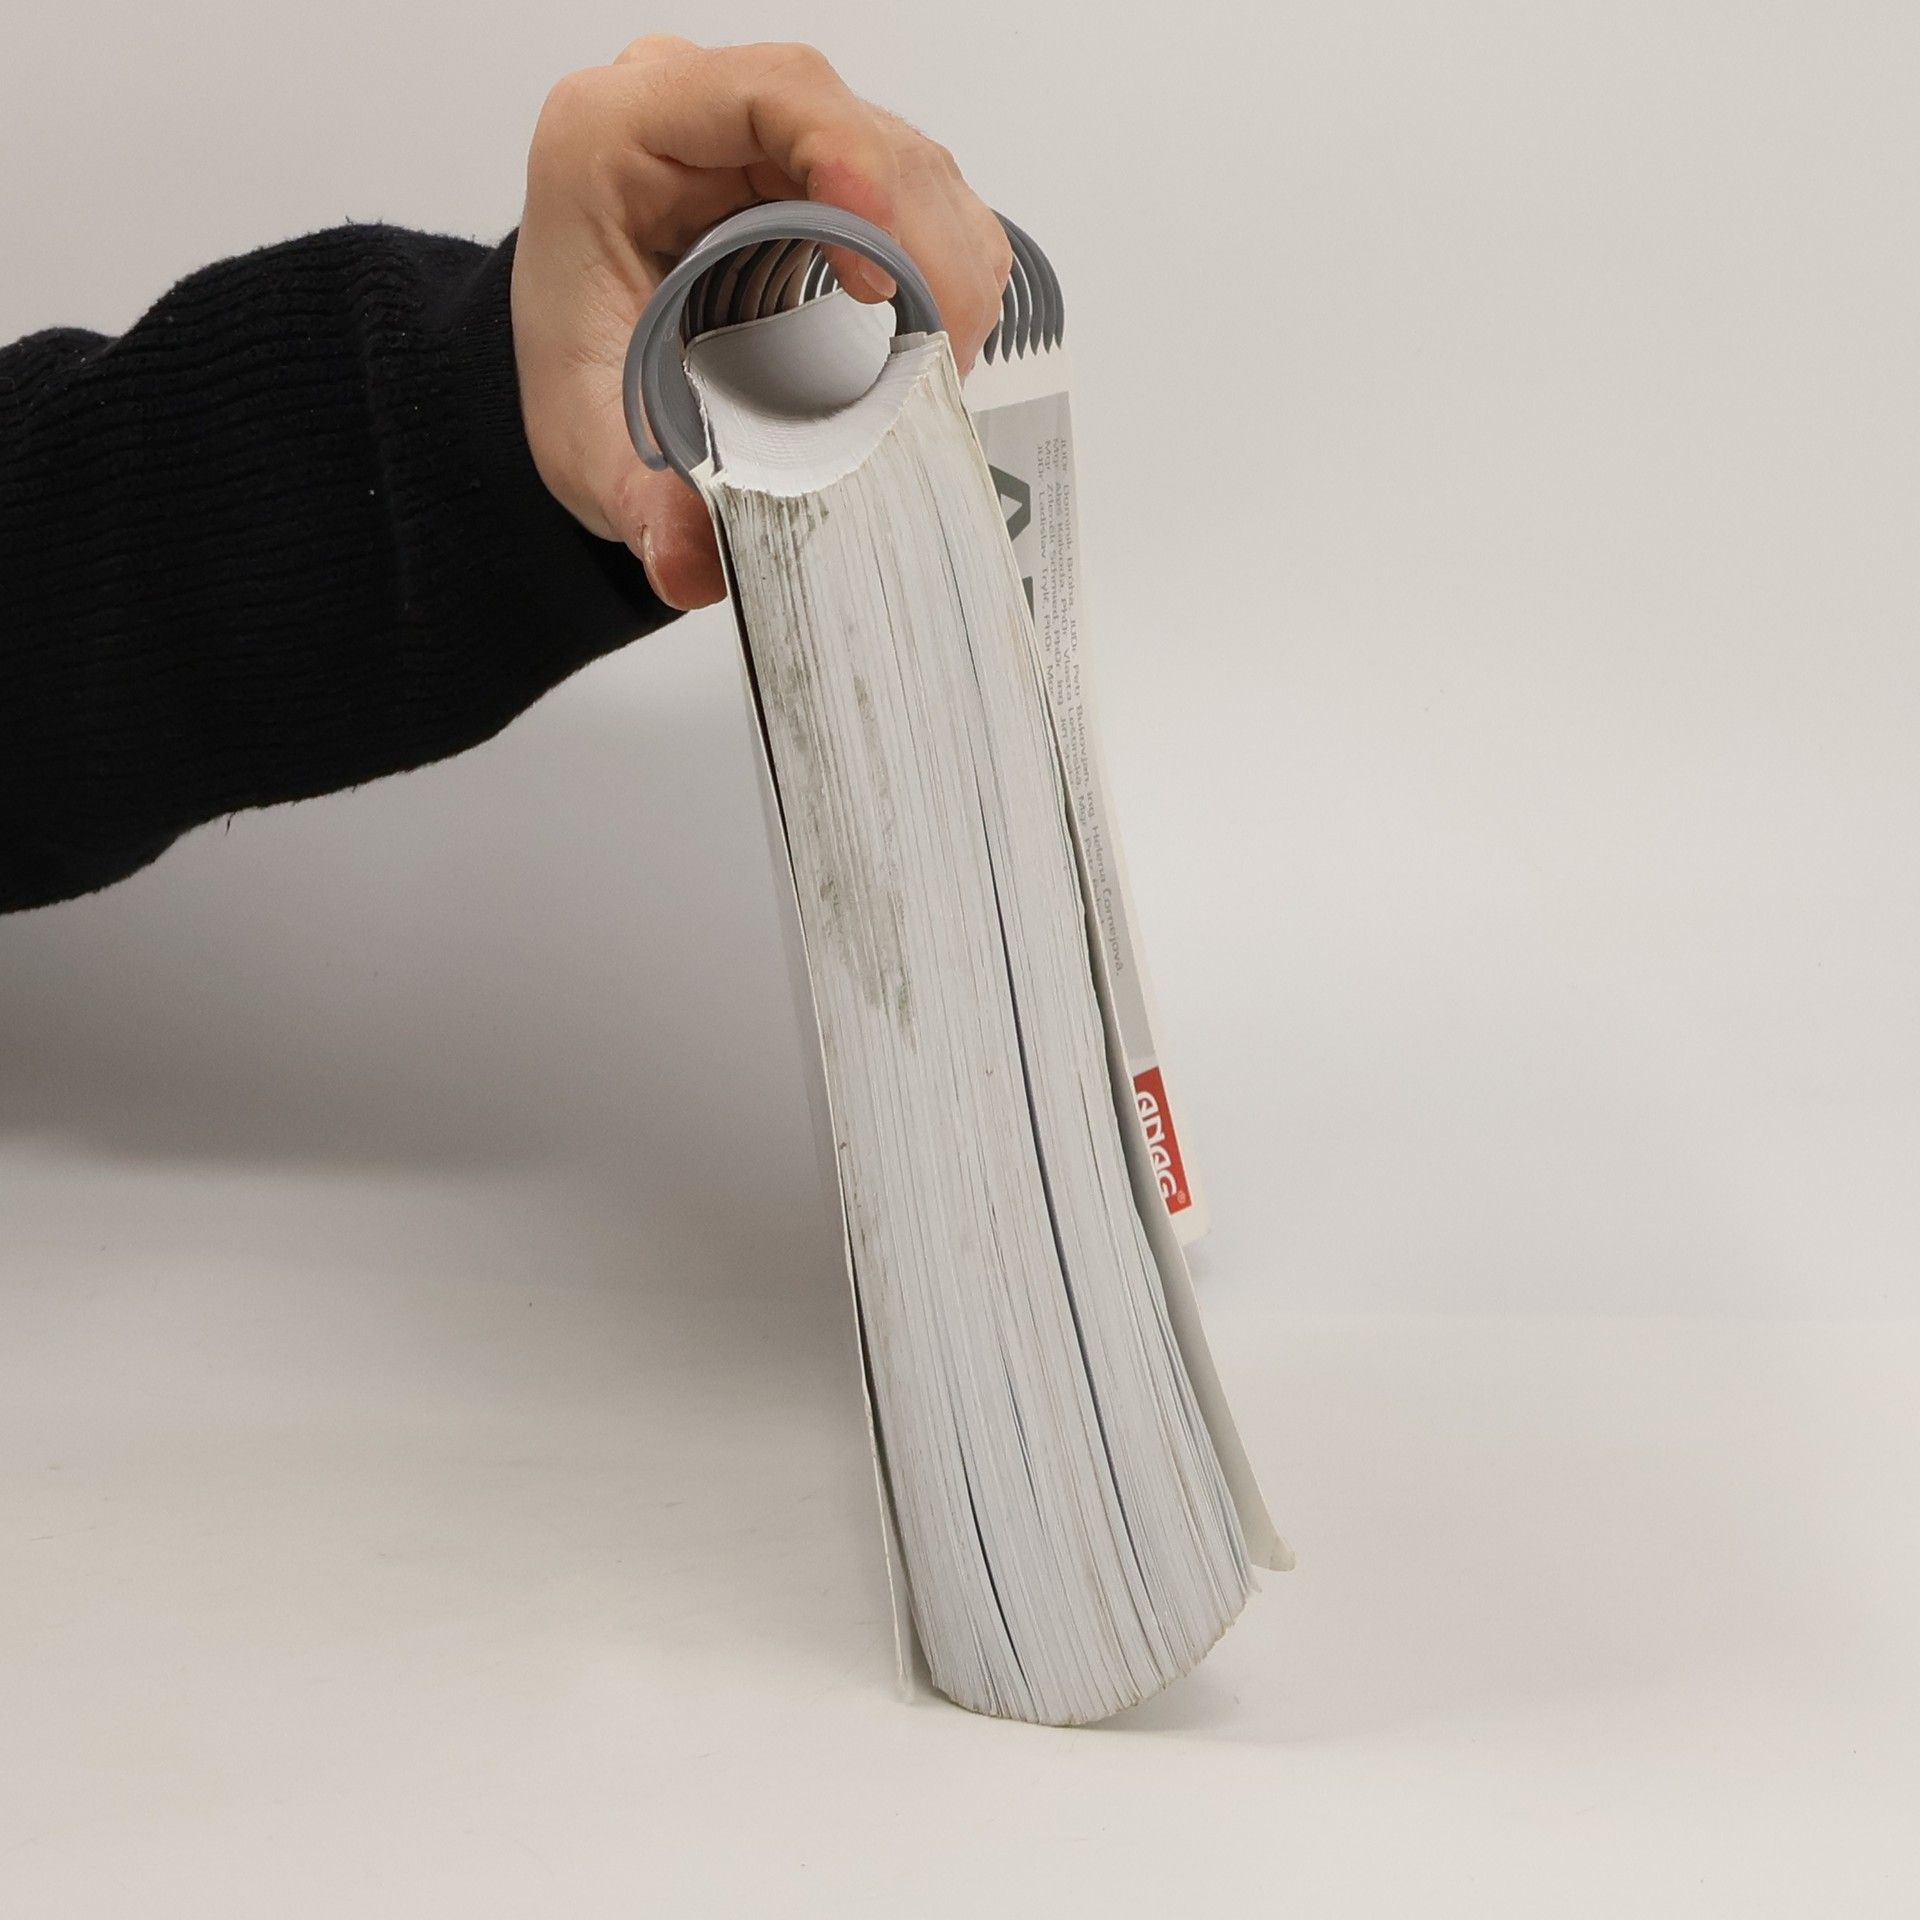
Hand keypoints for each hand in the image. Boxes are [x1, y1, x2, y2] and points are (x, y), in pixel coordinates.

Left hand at [511, 36, 1013, 611]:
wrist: (589, 382)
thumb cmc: (583, 381)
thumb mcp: (594, 452)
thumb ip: (644, 506)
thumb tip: (693, 561)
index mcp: (619, 135)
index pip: (767, 96)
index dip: (850, 161)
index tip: (882, 274)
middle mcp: (704, 114)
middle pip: (861, 130)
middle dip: (924, 248)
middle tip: (940, 364)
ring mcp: (778, 141)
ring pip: (909, 164)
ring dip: (946, 268)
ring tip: (936, 370)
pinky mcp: (831, 178)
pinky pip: (923, 200)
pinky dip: (947, 274)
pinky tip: (929, 347)